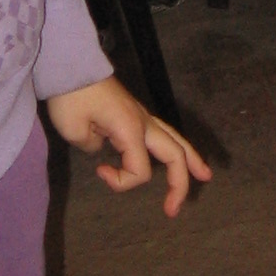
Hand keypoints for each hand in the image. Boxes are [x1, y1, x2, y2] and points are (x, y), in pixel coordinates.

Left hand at [45, 76, 210, 215]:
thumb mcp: (74, 129)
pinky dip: (176, 148)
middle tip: (172, 211)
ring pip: (176, 141)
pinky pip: (163, 134)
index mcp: (131, 129)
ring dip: (190, 160)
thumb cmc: (71, 96)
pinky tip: (180, 155)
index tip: (99, 170)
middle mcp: (143, 123)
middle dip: (180, 183)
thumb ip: (92, 146)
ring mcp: (142, 117)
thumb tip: (102, 147)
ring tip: (204, 176)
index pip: (140, 170)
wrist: (71, 64)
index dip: (120, 181)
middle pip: (175, 154)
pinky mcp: (135, 114)